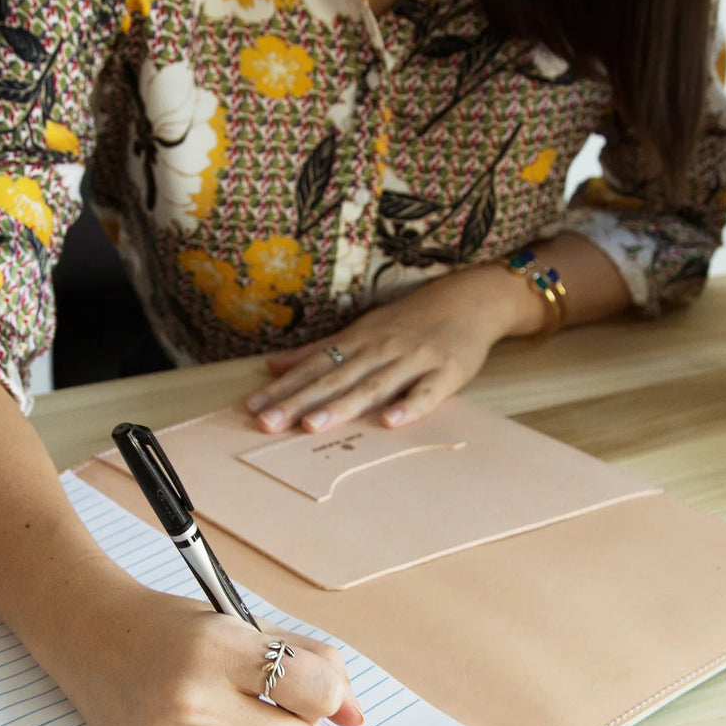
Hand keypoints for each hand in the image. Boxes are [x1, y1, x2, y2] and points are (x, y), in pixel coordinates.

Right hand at [45, 571, 362, 725]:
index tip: (312, 690)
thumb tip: (355, 716)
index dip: (327, 694)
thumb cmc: (177, 630)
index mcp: (219, 647)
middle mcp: (192, 699)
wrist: (91, 637)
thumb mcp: (244, 624)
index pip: (316, 692)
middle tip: (283, 716)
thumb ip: (311, 662)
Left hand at [246, 265, 533, 433]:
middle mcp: (380, 349)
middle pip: (334, 378)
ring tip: (311, 426)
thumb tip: (273, 366)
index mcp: (358, 341)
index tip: (253, 406)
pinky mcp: (446, 373)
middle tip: (268, 422)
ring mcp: (413, 361)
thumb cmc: (412, 319)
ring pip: (373, 386)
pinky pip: (426, 393)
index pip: (314, 366)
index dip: (283, 386)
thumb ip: (319, 349)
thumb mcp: (362, 328)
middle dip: (299, 401)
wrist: (471, 299)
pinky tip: (389, 423)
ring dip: (342, 406)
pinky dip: (409, 407)